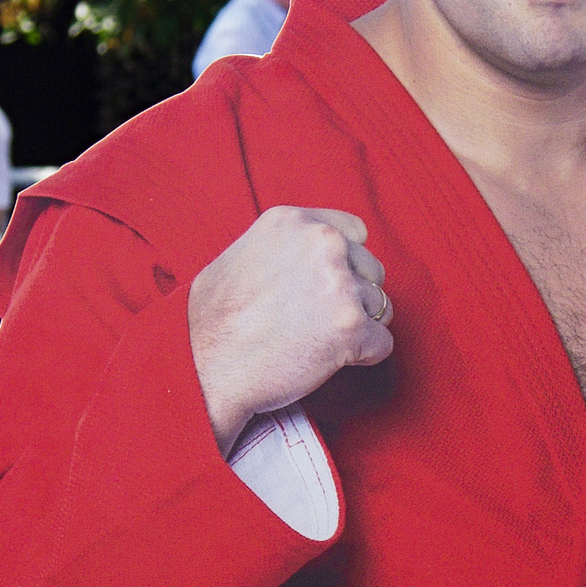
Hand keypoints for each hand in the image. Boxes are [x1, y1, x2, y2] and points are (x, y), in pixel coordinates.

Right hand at [189, 206, 392, 451]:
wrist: (202, 365)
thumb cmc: (215, 318)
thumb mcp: (249, 253)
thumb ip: (294, 246)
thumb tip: (332, 252)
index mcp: (296, 221)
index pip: (355, 233)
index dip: (343, 265)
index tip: (320, 288)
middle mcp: (323, 244)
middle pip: (372, 270)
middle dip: (352, 297)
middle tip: (310, 321)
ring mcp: (340, 284)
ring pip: (380, 307)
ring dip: (355, 328)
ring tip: (310, 339)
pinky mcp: (351, 327)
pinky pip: (382, 344)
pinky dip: (362, 357)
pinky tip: (323, 358)